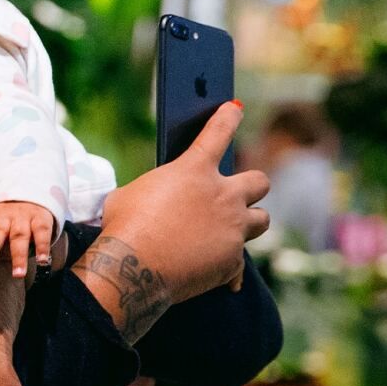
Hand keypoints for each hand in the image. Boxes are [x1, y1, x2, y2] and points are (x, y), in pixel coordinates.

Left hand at [0, 200, 56, 278]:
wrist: (31, 199)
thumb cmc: (5, 224)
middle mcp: (6, 216)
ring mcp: (24, 218)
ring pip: (20, 236)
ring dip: (19, 256)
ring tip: (18, 275)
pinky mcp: (41, 220)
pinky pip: (42, 234)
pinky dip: (43, 248)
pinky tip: (42, 260)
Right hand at [72, 102, 270, 343]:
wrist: (132, 267)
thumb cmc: (123, 226)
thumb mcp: (130, 195)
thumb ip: (153, 192)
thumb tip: (150, 201)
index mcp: (195, 170)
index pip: (219, 133)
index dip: (228, 118)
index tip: (235, 109)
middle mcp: (223, 196)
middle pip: (260, 181)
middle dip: (251, 187)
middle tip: (236, 196)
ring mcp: (233, 229)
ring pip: (263, 221)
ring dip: (249, 223)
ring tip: (232, 231)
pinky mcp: (232, 261)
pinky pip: (241, 266)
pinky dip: (231, 269)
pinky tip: (222, 276)